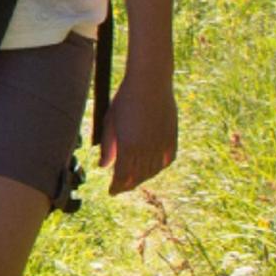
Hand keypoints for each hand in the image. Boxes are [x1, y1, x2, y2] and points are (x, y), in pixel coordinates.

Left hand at [98, 71, 178, 194]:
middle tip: (121, 187)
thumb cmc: (124, 100)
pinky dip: (159, 167)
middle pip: (137, 177)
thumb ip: (108, 147)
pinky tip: (153, 168)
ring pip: (152, 171)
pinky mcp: (172, 138)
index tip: (112, 192)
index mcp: (128, 147)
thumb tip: (103, 167)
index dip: (117, 187)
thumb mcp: (110, 122)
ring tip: (134, 179)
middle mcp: (146, 149)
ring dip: (143, 178)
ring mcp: (160, 144)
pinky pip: (167, 160)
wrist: (150, 83)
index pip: (122, 177)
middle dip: (128, 184)